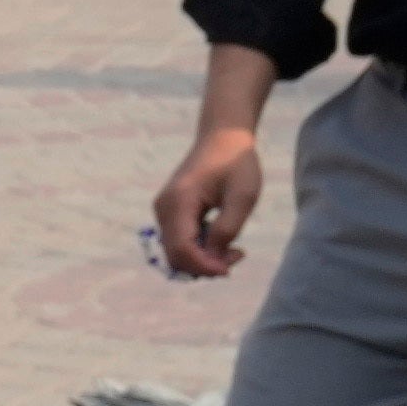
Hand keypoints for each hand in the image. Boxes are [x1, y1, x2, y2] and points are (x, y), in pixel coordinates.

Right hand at [152, 124, 270, 282]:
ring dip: (202, 258)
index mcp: (179, 201)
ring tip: (233, 248)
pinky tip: (221, 239)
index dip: (203, 266)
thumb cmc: (236, 163)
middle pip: (175, 255)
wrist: (222, 136)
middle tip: (237, 256)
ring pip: (176, 251)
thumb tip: (213, 259)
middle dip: (204, 265)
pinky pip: (179, 241)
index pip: (182, 248)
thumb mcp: (243, 197)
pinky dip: (199, 248)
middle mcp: (164, 208)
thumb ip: (227, 229)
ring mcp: (163, 210)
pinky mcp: (169, 212)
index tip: (229, 269)